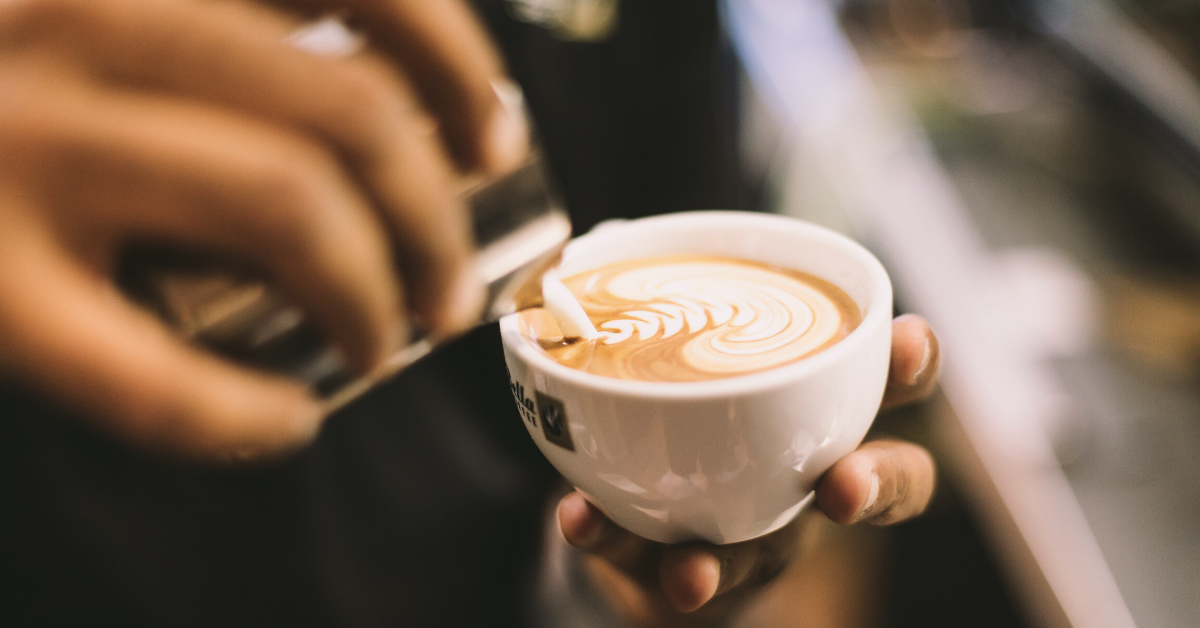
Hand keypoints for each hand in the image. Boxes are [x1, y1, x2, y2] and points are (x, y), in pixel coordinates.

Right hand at [0, 0, 524, 459]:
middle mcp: (71, 16)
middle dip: (436, 216)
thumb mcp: (94, 11)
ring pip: (285, 204)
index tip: (491, 134)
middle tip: (450, 280)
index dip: (456, 60)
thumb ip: (211, 26)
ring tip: (390, 336)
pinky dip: (237, 414)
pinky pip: (141, 371)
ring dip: (375, 292)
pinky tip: (282, 425)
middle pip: (348, 110)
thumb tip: (385, 96)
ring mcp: (14, 140)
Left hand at [556, 314, 939, 625]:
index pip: (892, 386)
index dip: (913, 365)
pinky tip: (580, 519)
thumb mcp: (693, 355)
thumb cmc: (693, 421)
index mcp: (825, 413)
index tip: (908, 337)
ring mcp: (754, 541)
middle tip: (843, 485)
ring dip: (722, 564)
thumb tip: (605, 235)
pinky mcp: (685, 578)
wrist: (650, 530)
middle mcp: (807, 481)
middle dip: (874, 484)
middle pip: (879, 487)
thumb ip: (664, 303)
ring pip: (759, 560)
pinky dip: (612, 540)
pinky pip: (650, 567)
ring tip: (691, 569)